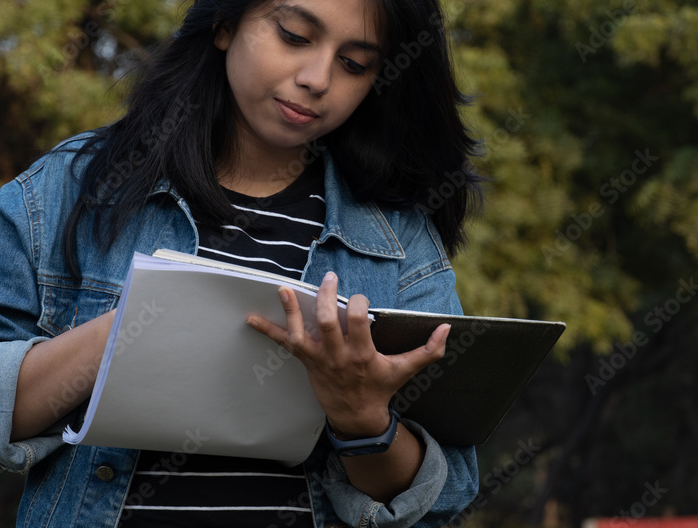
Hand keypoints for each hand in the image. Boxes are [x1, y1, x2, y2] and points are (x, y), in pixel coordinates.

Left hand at [246, 271, 450, 437]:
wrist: (356, 417)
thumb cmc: (381, 389)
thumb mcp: (405, 370)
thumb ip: (428, 350)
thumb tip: (447, 329)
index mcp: (363, 354)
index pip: (359, 322)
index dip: (359, 305)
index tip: (361, 299)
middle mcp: (338, 355)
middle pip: (328, 322)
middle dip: (326, 297)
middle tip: (329, 278)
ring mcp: (319, 358)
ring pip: (302, 332)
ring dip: (291, 310)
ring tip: (283, 288)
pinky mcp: (306, 361)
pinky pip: (284, 344)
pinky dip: (267, 330)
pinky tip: (250, 319)